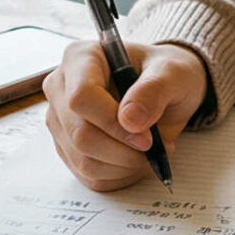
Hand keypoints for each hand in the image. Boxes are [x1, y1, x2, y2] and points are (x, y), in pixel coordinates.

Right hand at [42, 39, 208, 191]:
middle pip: (79, 134)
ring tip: (151, 150)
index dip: (112, 122)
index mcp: (80, 58)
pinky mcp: (69, 149)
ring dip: (124, 165)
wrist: (166, 91)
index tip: (147, 137)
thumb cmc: (167, 74)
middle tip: (156, 147)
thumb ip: (154, 90)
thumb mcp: (174, 73)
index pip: (80, 98)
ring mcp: (61, 121)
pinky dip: (120, 175)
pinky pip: (90, 176)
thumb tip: (129, 120)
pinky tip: (137, 158)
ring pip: (83, 160)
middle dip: (123, 150)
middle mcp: (61, 89)